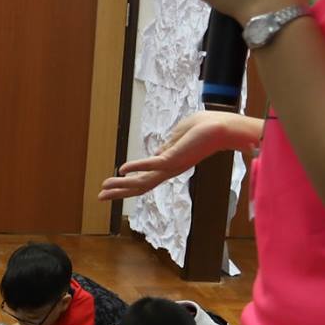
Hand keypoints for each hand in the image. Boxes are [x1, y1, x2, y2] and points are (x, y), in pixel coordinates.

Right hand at [100, 112, 262, 201]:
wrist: (224, 128)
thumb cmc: (205, 128)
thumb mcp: (179, 136)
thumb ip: (167, 145)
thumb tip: (156, 152)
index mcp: (170, 165)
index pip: (144, 178)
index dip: (126, 183)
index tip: (110, 186)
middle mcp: (169, 170)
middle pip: (140, 186)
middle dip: (119, 192)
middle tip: (100, 196)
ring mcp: (171, 165)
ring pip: (142, 181)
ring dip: (122, 185)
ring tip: (104, 189)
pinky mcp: (173, 158)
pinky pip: (151, 164)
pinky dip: (136, 167)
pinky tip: (121, 170)